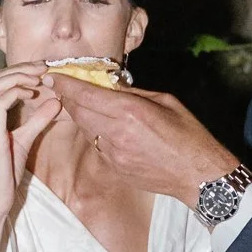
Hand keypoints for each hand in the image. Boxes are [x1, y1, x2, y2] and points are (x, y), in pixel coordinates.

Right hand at [0, 64, 59, 217]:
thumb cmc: (4, 177)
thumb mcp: (23, 142)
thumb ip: (37, 121)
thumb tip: (55, 101)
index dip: (17, 72)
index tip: (41, 71)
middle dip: (20, 68)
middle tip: (44, 67)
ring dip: (19, 76)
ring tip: (40, 77)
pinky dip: (16, 92)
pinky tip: (33, 93)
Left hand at [52, 79, 236, 207]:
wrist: (198, 176)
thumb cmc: (189, 135)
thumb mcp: (165, 102)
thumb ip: (134, 93)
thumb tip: (111, 86)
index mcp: (130, 111)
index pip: (86, 94)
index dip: (66, 84)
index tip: (53, 75)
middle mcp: (117, 133)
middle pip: (78, 112)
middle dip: (68, 98)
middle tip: (62, 87)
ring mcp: (114, 154)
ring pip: (86, 129)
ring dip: (82, 115)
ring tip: (84, 104)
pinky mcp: (115, 168)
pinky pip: (97, 146)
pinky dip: (96, 133)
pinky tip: (105, 127)